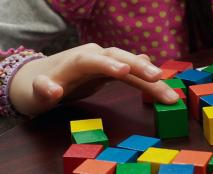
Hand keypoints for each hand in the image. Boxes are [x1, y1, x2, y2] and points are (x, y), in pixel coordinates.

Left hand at [9, 43, 178, 115]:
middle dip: (139, 67)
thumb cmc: (39, 87)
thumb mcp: (36, 93)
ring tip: (169, 91)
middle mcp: (95, 56)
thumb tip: (53, 90)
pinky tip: (159, 82)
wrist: (43, 77)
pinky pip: (131, 72)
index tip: (125, 71)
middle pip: (120, 57)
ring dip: (150, 77)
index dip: (109, 64)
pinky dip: (145, 79)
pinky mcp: (111, 70)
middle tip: (159, 78)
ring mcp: (105, 62)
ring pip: (131, 65)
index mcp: (77, 60)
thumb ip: (43, 90)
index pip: (94, 59)